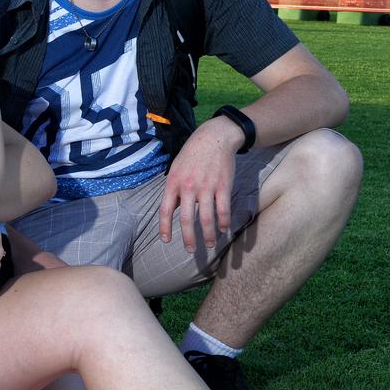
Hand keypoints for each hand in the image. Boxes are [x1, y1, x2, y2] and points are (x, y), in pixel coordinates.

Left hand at [157, 117, 241, 252]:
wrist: (214, 138)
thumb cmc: (191, 155)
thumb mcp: (175, 169)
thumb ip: (174, 190)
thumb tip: (174, 210)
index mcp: (173, 183)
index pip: (165, 210)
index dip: (165, 227)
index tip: (166, 241)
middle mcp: (188, 187)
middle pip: (187, 219)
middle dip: (188, 238)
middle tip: (190, 250)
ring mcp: (206, 188)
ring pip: (207, 218)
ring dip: (209, 235)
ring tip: (209, 245)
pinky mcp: (223, 186)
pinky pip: (223, 209)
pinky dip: (224, 222)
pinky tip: (224, 229)